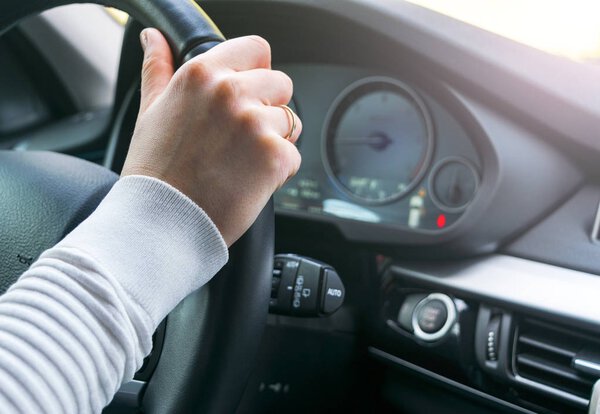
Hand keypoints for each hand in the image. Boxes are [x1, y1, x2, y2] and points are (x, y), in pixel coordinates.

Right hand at [121, 29, 301, 245]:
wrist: (162, 221)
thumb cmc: (155, 171)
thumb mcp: (150, 111)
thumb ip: (157, 69)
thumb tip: (153, 38)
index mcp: (201, 74)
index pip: (256, 49)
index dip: (257, 72)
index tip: (249, 93)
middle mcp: (230, 92)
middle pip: (281, 84)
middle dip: (268, 109)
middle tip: (240, 138)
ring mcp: (254, 124)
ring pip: (291, 122)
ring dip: (274, 141)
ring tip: (240, 163)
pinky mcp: (273, 156)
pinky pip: (293, 156)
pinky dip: (278, 171)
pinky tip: (248, 181)